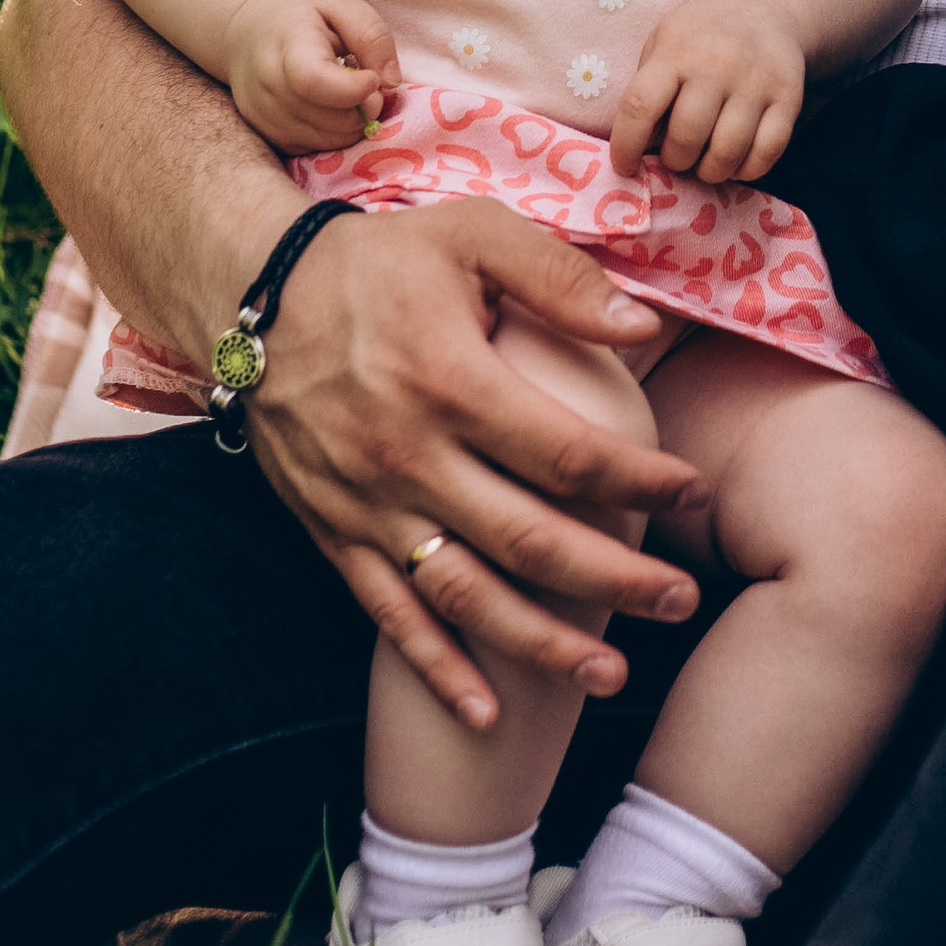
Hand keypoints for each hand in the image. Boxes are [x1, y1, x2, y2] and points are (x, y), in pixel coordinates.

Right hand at [223, 0, 401, 152]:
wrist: (243, 33)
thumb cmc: (300, 14)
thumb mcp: (340, 3)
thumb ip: (372, 36)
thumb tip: (390, 82)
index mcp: (287, 44)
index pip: (313, 81)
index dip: (353, 89)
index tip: (372, 78)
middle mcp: (268, 85)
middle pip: (329, 118)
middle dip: (363, 108)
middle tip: (366, 84)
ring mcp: (264, 115)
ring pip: (327, 140)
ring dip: (352, 123)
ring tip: (347, 93)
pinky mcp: (267, 135)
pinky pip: (314, 148)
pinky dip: (333, 134)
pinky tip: (329, 108)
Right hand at [250, 200, 708, 727]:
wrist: (252, 294)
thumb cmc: (378, 260)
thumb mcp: (471, 232)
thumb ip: (559, 278)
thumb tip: (646, 324)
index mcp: (452, 380)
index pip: (569, 452)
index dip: (640, 479)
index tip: (693, 491)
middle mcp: (410, 456)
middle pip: (530, 539)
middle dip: (615, 580)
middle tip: (680, 603)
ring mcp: (368, 504)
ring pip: (465, 594)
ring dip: (539, 644)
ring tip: (610, 673)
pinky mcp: (333, 531)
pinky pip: (389, 614)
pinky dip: (436, 669)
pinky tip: (486, 712)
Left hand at [608, 0, 805, 183]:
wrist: (766, 8)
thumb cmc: (701, 36)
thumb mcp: (663, 42)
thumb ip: (648, 89)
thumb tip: (637, 149)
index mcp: (675, 52)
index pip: (640, 105)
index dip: (627, 145)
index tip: (624, 166)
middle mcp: (716, 65)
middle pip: (686, 137)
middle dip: (675, 161)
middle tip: (678, 156)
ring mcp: (756, 82)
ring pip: (727, 152)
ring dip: (710, 171)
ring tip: (705, 164)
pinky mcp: (788, 98)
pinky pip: (767, 152)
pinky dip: (748, 170)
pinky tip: (737, 161)